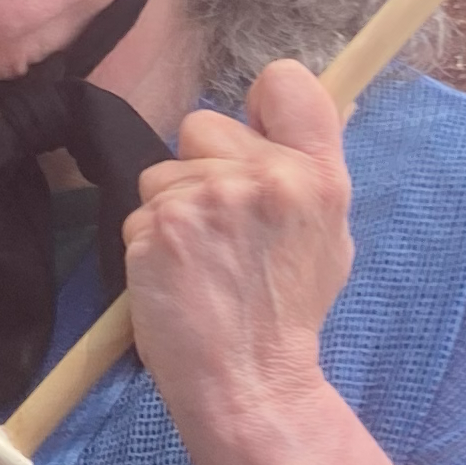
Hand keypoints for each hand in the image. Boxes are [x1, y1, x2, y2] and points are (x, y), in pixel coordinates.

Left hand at [124, 55, 355, 455]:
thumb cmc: (286, 314)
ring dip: (172, 208)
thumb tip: (288, 105)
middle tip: (224, 228)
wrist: (250, 382)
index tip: (254, 134)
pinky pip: (138, 212)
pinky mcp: (158, 227)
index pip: (285, 82)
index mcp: (316, 176)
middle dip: (202, 166)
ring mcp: (207, 200)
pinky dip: (149, 242)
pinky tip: (177, 278)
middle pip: (202, 126)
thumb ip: (307, 168)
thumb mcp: (327, 234)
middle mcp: (265, 178)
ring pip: (162, 171)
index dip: (260, 103)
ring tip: (202, 261)